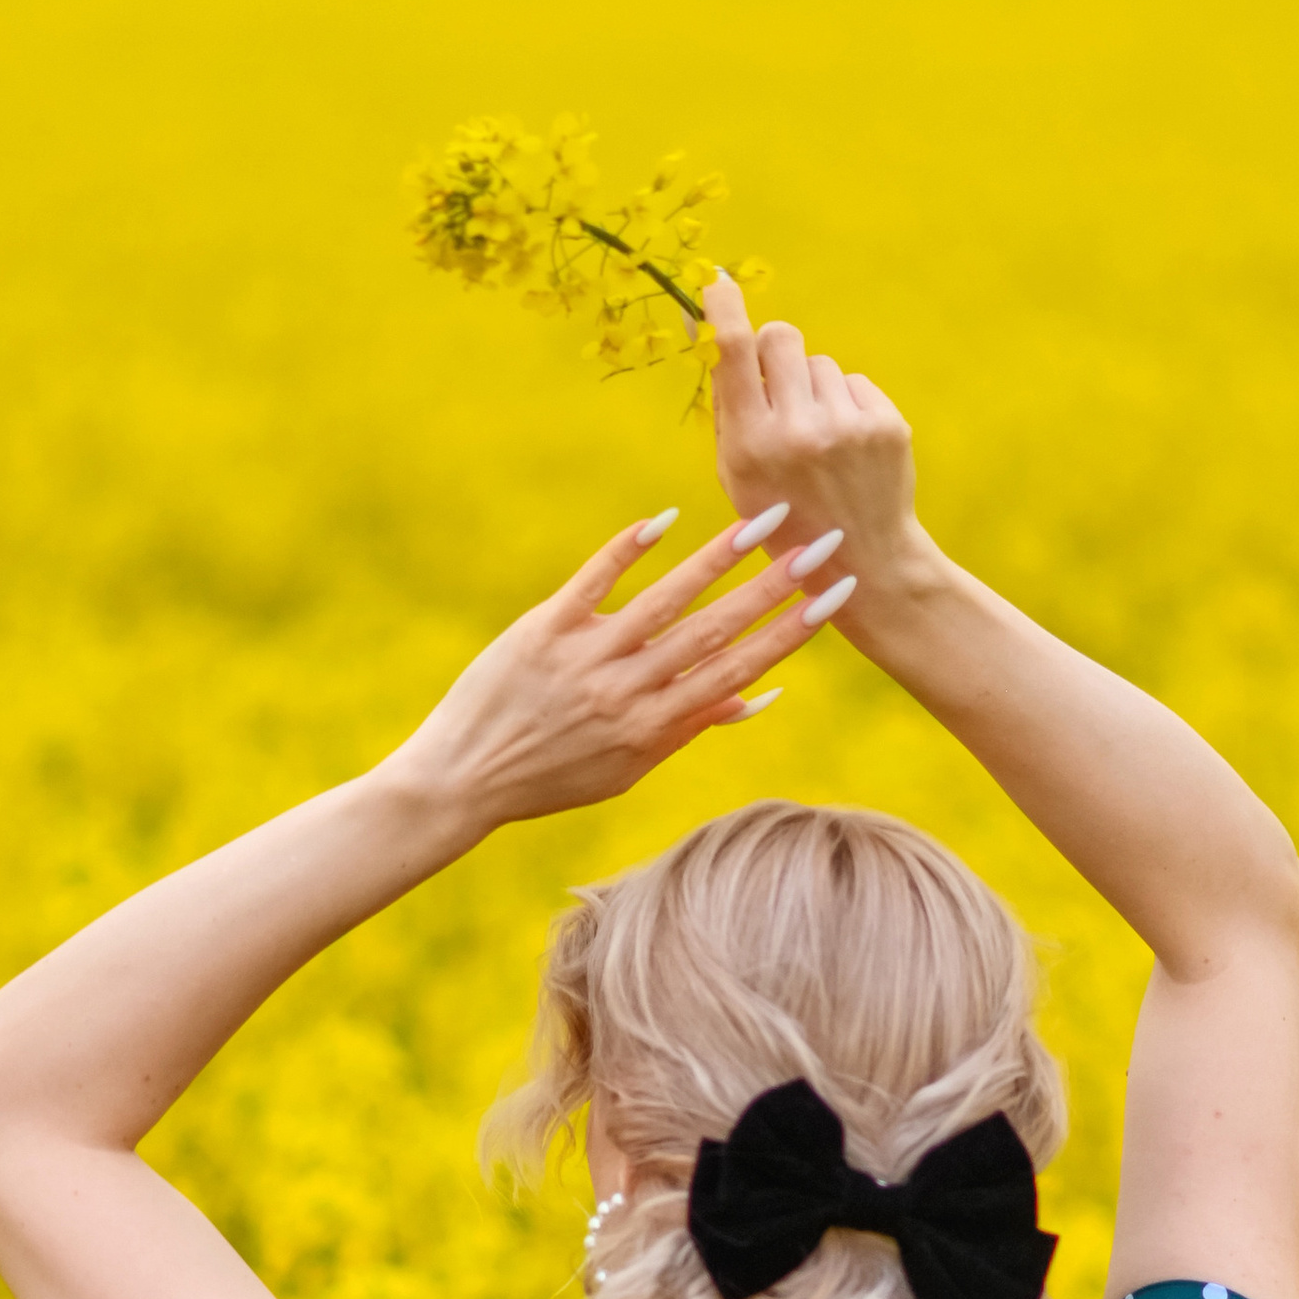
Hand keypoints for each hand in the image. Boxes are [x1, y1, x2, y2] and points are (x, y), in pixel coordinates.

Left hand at [379, 507, 845, 837]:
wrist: (463, 779)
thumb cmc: (551, 777)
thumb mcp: (628, 769)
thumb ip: (689, 728)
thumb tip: (756, 696)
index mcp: (653, 727)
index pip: (738, 671)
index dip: (791, 633)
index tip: (835, 597)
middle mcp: (627, 691)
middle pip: (714, 631)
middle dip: (774, 587)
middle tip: (823, 545)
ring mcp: (586, 657)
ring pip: (665, 601)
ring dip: (718, 558)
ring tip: (763, 521)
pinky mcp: (543, 630)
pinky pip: (593, 582)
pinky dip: (629, 549)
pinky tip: (667, 519)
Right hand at [705, 273, 923, 603]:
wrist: (864, 563)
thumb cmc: (785, 520)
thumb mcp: (738, 476)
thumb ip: (727, 407)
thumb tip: (711, 331)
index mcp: (752, 445)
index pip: (732, 352)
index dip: (722, 308)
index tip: (717, 280)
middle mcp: (798, 431)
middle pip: (780, 337)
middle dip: (775, 353)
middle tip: (778, 390)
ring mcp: (847, 427)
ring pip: (820, 363)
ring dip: (814, 389)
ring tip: (820, 441)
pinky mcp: (886, 425)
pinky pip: (854, 384)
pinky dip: (847, 407)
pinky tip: (848, 448)